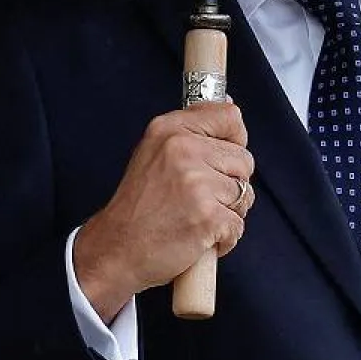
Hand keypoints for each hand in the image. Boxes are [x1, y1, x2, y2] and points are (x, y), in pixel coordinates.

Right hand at [73, 101, 254, 321]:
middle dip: (231, 184)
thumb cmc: (138, 206)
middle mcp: (183, 150)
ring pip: (244, 193)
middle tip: (202, 199)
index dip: (235, 139)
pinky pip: (239, 224)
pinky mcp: (207, 217)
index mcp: (170, 129)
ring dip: (230, 212)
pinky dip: (225, 238)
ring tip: (199, 218)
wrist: (116, 249)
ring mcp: (196, 183)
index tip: (223, 157)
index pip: (229, 116)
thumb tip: (229, 109)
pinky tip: (200, 238)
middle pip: (244, 159)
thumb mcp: (154, 152)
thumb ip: (190, 133)